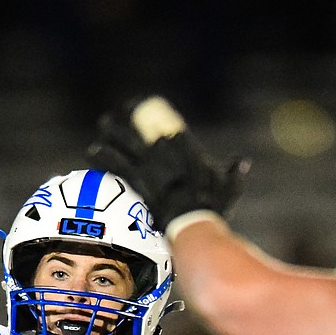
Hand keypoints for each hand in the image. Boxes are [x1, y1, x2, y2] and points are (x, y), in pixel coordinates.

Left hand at [86, 95, 248, 231]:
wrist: (194, 226)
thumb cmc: (213, 210)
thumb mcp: (229, 190)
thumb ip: (234, 174)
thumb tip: (242, 162)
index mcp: (189, 152)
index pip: (171, 126)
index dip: (158, 115)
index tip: (148, 108)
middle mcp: (169, 155)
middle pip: (146, 129)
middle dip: (133, 118)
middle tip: (123, 112)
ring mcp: (152, 167)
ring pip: (128, 143)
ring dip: (114, 132)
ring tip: (104, 125)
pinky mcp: (139, 182)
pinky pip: (118, 165)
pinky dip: (105, 158)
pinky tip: (93, 152)